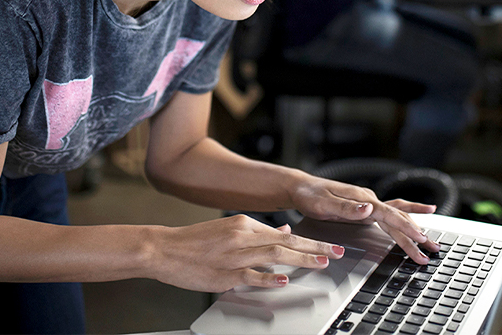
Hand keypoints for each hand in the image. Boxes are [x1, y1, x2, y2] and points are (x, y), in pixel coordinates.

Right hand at [146, 215, 345, 291]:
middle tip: (336, 252)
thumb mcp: (229, 229)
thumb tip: (284, 230)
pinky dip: (268, 277)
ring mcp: (234, 255)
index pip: (284, 233)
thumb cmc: (195, 241)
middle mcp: (242, 236)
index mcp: (244, 223)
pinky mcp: (224, 274)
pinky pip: (251, 275)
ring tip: (321, 263)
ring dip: (300, 259)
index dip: (309, 240)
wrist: (164, 248)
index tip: (329, 245)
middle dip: (314, 247)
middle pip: (285, 242)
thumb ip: (258, 231)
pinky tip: (284, 279)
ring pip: (274, 256)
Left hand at [289, 176, 439, 263]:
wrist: (301, 188)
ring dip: (413, 229)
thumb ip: (347, 208)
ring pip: (396, 216)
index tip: (420, 237)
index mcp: (362, 198)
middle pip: (398, 218)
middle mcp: (368, 199)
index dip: (405, 226)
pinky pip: (389, 213)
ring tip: (429, 240)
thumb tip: (369, 209)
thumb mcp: (324, 204)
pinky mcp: (364, 207)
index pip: (389, 214)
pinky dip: (404, 216)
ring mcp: (367, 203)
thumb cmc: (310, 196)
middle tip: (432, 249)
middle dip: (415, 234)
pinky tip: (415, 218)